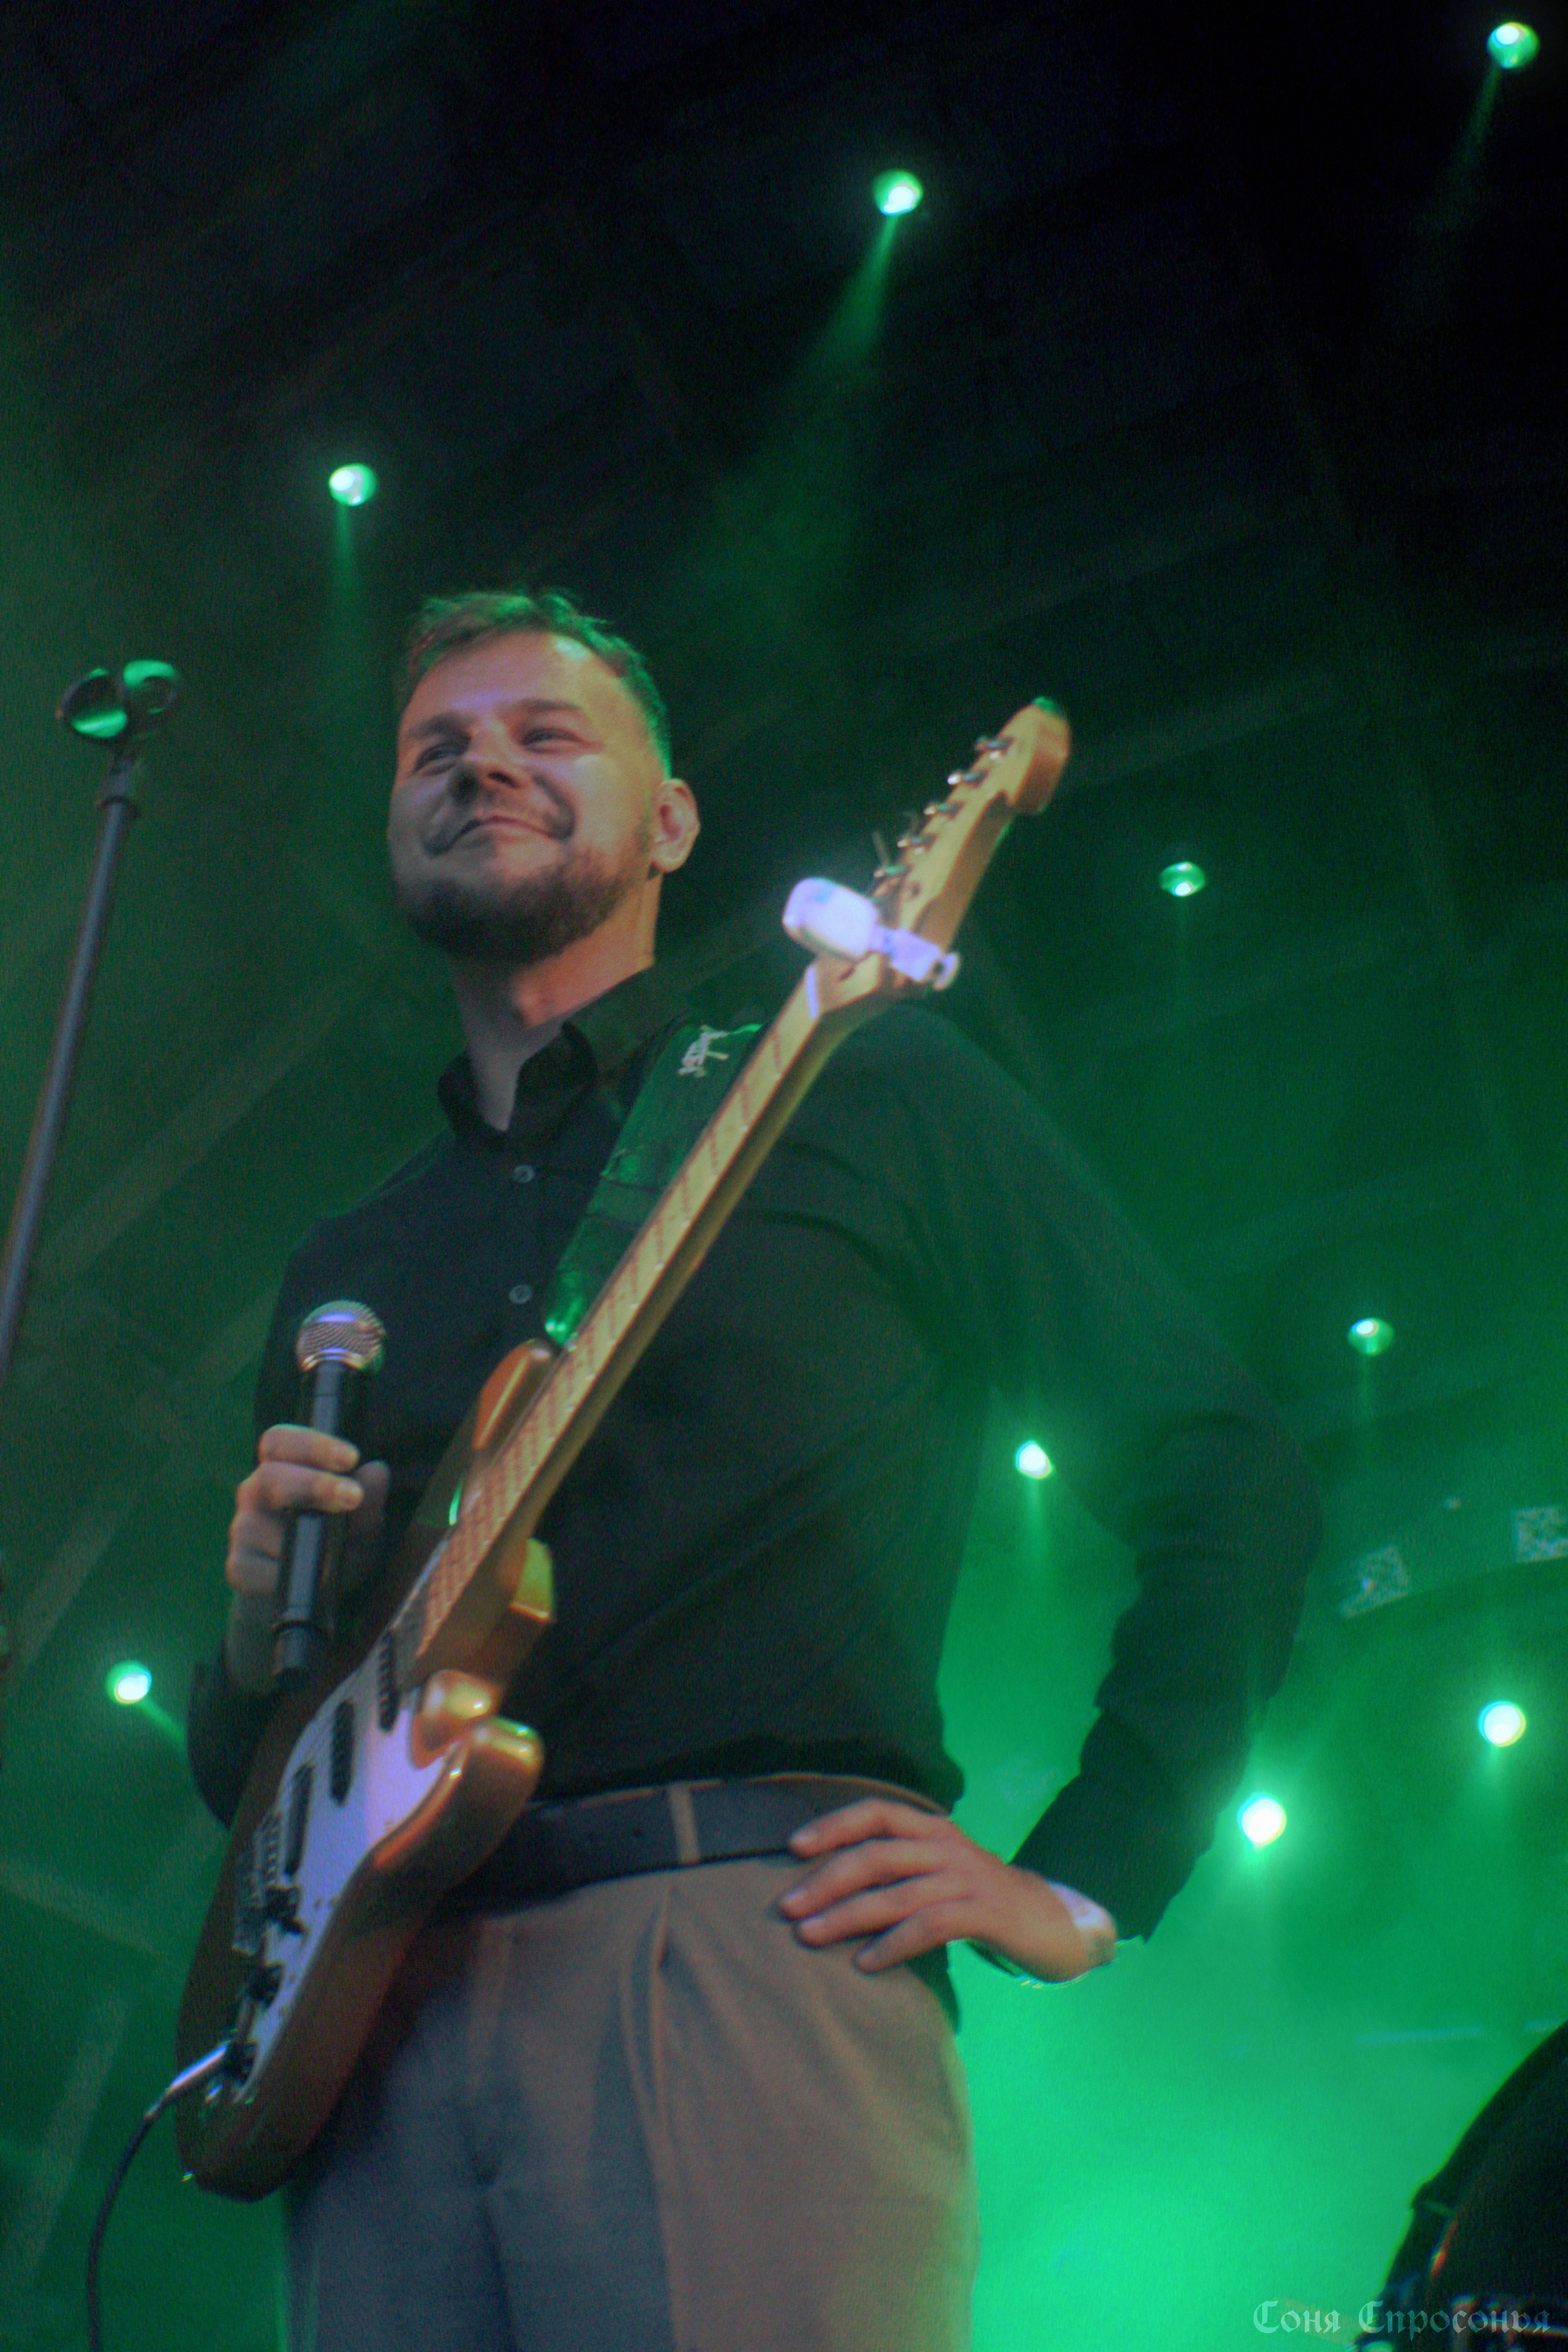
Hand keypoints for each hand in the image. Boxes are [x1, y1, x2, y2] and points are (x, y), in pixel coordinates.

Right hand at [224, 1424, 388, 1689]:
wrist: (309, 1591)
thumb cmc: (337, 1541)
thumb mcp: (362, 1522)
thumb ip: (369, 1500)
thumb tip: (376, 1473)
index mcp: (282, 1466)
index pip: (281, 1442)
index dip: (313, 1444)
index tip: (352, 1458)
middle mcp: (255, 1492)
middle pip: (271, 1478)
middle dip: (314, 1485)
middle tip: (353, 1497)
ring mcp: (242, 1528)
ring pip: (266, 1526)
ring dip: (308, 1540)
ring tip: (342, 1555)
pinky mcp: (238, 1567)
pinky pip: (262, 1570)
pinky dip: (293, 1574)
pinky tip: (315, 1578)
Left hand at [778, 1796, 1116, 1980]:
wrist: (1054, 1922)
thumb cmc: (982, 1899)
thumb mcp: (941, 1872)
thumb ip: (900, 1870)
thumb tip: (830, 1887)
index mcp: (934, 1829)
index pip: (877, 1812)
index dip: (833, 1824)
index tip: (793, 1846)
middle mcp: (948, 1846)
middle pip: (877, 1854)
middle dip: (826, 1880)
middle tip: (787, 1908)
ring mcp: (968, 1878)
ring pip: (897, 1892)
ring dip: (847, 1916)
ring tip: (809, 1936)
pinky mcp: (986, 1914)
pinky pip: (930, 1926)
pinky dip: (893, 1944)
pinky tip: (865, 1963)